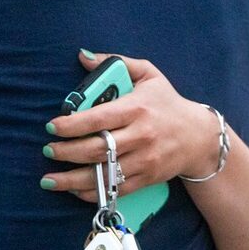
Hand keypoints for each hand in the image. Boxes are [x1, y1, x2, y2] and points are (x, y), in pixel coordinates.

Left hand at [40, 51, 215, 200]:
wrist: (200, 136)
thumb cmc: (167, 102)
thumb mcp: (148, 74)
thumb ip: (115, 63)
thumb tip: (83, 56)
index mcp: (136, 109)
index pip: (98, 118)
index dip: (72, 124)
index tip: (51, 126)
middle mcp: (141, 136)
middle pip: (97, 149)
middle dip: (67, 152)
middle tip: (48, 150)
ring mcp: (145, 160)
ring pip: (104, 174)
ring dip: (72, 180)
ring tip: (48, 180)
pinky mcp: (148, 178)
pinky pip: (115, 189)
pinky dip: (93, 193)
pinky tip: (74, 190)